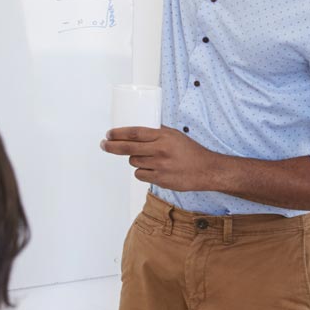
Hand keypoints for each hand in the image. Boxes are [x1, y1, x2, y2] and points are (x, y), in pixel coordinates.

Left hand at [101, 127, 222, 191]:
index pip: (135, 133)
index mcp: (164, 137)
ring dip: (135, 159)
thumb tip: (136, 129)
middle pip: (128, 148)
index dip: (118, 133)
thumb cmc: (190, 151)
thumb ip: (157, 132)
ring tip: (147, 158)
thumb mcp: (175, 135)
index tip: (109, 134)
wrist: (206, 170)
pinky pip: (140, 175)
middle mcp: (160, 151)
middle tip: (104, 144)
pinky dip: (142, 171)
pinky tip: (152, 169)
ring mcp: (160, 166)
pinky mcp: (160, 180)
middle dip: (112, 146)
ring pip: (134, 162)